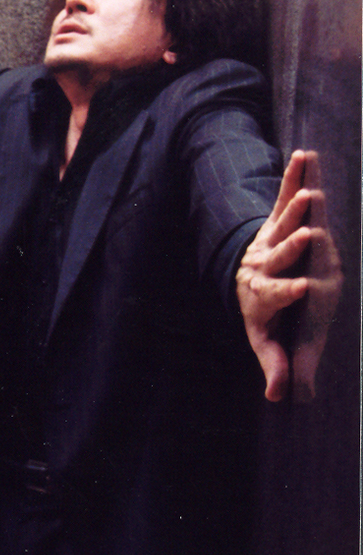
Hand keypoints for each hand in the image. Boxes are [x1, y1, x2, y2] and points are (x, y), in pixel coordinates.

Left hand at [236, 150, 338, 401]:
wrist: (244, 279)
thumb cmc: (266, 314)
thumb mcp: (268, 341)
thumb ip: (277, 365)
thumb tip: (279, 399)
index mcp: (265, 294)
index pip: (278, 293)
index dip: (289, 291)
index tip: (306, 288)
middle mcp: (265, 263)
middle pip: (280, 255)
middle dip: (293, 245)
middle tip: (309, 235)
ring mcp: (270, 239)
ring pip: (283, 223)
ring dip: (295, 208)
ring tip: (310, 194)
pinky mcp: (276, 219)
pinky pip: (284, 196)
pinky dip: (294, 177)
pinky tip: (304, 155)